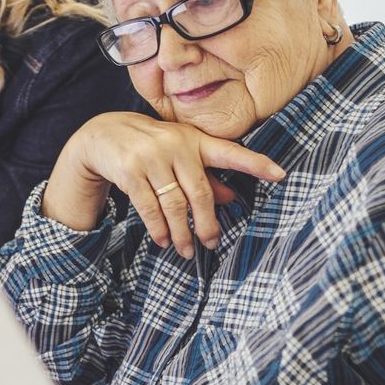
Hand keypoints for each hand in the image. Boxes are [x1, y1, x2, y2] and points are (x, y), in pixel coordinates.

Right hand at [42, 113, 284, 257]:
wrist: (103, 134)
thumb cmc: (151, 148)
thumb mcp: (180, 156)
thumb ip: (206, 177)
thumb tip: (232, 199)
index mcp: (194, 140)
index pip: (230, 153)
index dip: (256, 164)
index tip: (281, 174)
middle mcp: (176, 145)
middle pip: (199, 193)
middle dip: (206, 224)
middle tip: (211, 244)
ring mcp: (151, 158)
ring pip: (173, 204)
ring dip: (180, 232)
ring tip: (186, 250)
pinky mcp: (130, 171)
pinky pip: (149, 207)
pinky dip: (158, 228)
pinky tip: (164, 239)